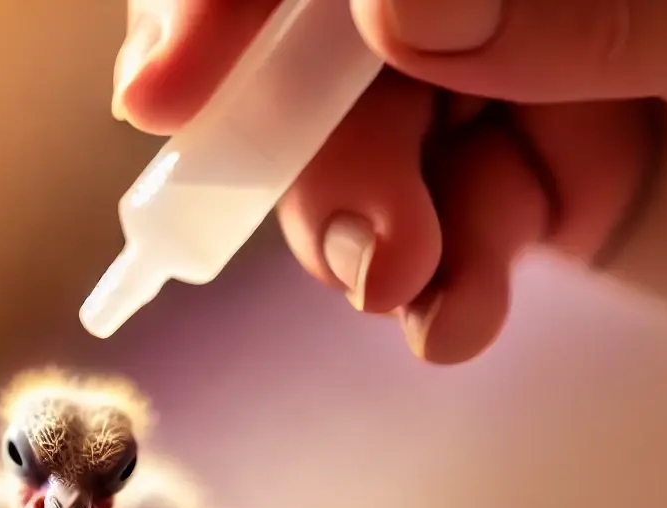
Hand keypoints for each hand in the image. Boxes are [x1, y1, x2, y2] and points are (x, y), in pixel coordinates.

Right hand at [112, 0, 666, 362]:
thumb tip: (394, 11)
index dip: (227, 6)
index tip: (163, 92)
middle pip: (312, 56)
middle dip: (314, 163)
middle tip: (367, 258)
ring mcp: (490, 75)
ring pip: (353, 156)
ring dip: (369, 244)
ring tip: (426, 297)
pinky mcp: (503, 170)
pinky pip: (420, 229)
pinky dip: (428, 288)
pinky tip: (458, 317)